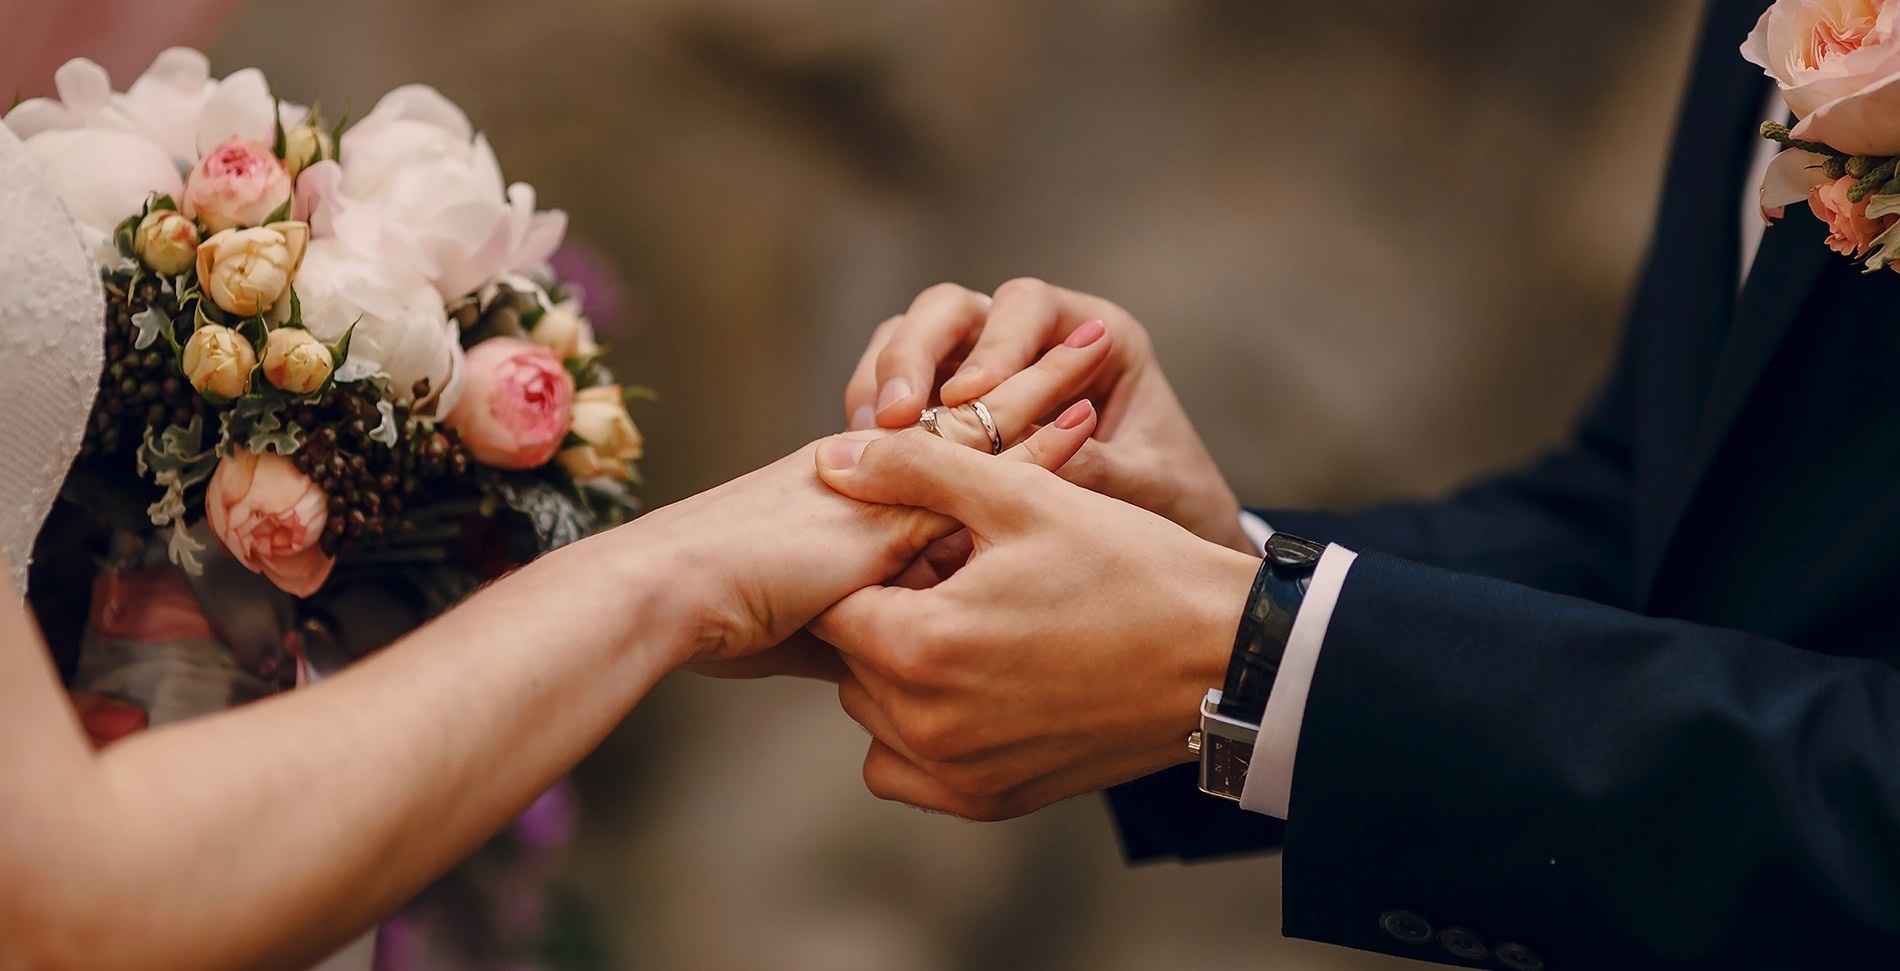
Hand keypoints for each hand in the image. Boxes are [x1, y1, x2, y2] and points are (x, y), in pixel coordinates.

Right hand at [663, 329, 1113, 672]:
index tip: (1043, 400)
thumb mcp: (808, 626)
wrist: (670, 598)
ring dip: (1042, 387)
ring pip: (979, 422)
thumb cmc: (717, 617)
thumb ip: (860, 627)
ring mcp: (884, 479)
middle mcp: (871, 471)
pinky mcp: (894, 498)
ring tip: (1097, 348)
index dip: (990, 425)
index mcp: (849, 492)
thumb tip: (888, 665)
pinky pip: (979, 461)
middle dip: (1025, 381)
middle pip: (965, 417)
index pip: (936, 449)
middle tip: (1087, 344)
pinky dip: (1036, 443)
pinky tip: (1085, 417)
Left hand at [809, 431, 1259, 820]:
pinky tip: (977, 684)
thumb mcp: (1022, 496)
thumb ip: (915, 471)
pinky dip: (920, 732)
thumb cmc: (1131, 567)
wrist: (1225, 658)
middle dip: (886, 615)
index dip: (872, 564)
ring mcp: (958, 773)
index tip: (926, 546)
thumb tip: (833, 460)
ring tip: (974, 627)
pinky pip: (907, 771)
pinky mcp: (991, 801)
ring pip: (873, 714)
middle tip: (958, 580)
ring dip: (900, 672)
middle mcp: (927, 725)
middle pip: (850, 659)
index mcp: (921, 645)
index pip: (833, 602)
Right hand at [843, 279, 1252, 552]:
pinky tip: (868, 461)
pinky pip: (894, 391)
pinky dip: (874, 418)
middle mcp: (1030, 338)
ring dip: (881, 382)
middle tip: (894, 416)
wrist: (1163, 554)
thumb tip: (1022, 459)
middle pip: (951, 310)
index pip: (1026, 306)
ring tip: (868, 438)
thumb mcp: (1146, 485)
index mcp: (1094, 333)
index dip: (993, 345)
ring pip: (909, 339)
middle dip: (914, 353)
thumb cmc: (1170, 503)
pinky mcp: (944, 408)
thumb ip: (1094, 466)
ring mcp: (980, 367)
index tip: (968, 398)